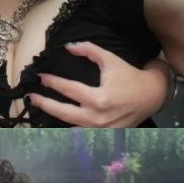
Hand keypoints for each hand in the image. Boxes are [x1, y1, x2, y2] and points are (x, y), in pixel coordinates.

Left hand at [29, 43, 171, 125]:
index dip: (53, 83)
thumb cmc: (129, 76)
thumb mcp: (111, 59)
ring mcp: (98, 130)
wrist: (151, 96)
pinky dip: (65, 131)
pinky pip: (78, 135)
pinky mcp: (101, 136)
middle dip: (45, 104)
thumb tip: (68, 46)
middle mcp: (97, 118)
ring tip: (39, 112)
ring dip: (51, 121)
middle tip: (32, 97)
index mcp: (99, 99)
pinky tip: (53, 124)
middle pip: (63, 113)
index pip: (69, 90)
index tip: (41, 77)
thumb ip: (89, 50)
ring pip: (68, 129)